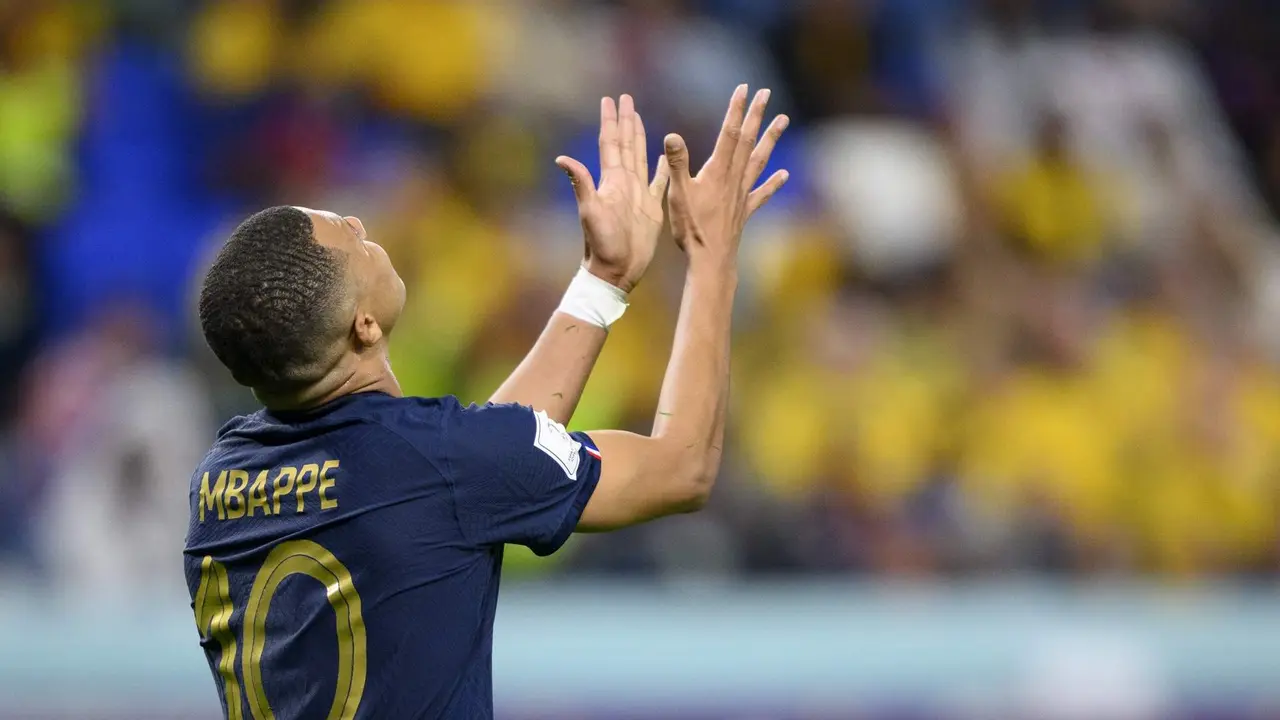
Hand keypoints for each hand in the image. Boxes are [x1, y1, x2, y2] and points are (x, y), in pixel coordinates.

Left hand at [556, 95, 670, 292]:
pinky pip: (658, 182)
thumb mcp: (590, 211)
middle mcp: (624, 183)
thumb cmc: (602, 244)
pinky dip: (661, 168)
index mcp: (611, 180)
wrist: (616, 270)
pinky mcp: (651, 208)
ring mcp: (638, 194)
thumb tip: (561, 158)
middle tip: (626, 98)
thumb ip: (581, 183)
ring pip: (640, 157)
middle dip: (626, 120)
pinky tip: (663, 157)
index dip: (611, 121)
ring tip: (639, 118)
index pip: (611, 143)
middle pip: (626, 144)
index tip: (611, 99)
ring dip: (640, 137)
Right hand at [663, 85, 788, 264]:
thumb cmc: (691, 228)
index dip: (736, 110)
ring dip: (770, 139)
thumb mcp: (677, 193)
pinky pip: (762, 193)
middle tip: (766, 94)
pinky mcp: (744, 211)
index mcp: (717, 171)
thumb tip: (672, 135)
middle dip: (756, 115)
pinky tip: (784, 174)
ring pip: (759, 160)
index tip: (744, 89)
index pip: (729, 133)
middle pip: (748, 141)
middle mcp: (734, 179)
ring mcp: (742, 194)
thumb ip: (676, 163)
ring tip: (783, 120)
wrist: (711, 259)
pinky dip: (774, 183)